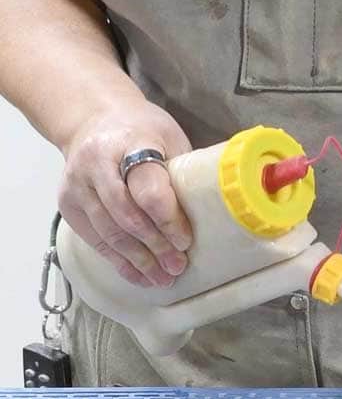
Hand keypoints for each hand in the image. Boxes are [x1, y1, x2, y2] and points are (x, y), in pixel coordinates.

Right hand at [57, 100, 192, 286]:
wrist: (92, 119)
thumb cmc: (141, 132)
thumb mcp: (170, 138)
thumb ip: (184, 172)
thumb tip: (216, 214)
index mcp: (130, 142)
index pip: (148, 189)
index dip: (168, 220)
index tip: (185, 242)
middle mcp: (96, 163)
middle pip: (126, 215)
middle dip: (155, 247)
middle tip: (177, 267)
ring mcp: (77, 184)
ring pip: (108, 231)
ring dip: (137, 260)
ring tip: (162, 278)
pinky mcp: (68, 202)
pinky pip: (93, 238)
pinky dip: (117, 260)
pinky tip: (137, 275)